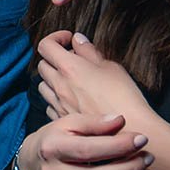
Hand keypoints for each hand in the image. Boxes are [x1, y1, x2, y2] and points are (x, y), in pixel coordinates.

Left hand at [35, 31, 152, 122]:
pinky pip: (50, 105)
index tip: (68, 40)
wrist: (128, 131)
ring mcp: (59, 104)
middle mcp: (59, 85)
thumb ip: (89, 51)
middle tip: (72, 60)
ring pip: (43, 86)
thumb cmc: (124, 97)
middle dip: (54, 58)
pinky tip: (72, 99)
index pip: (46, 45)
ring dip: (53, 80)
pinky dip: (57, 99)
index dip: (55, 38)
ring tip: (71, 80)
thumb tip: (77, 40)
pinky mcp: (62, 120)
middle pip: (42, 64)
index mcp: (70, 68)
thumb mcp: (111, 67)